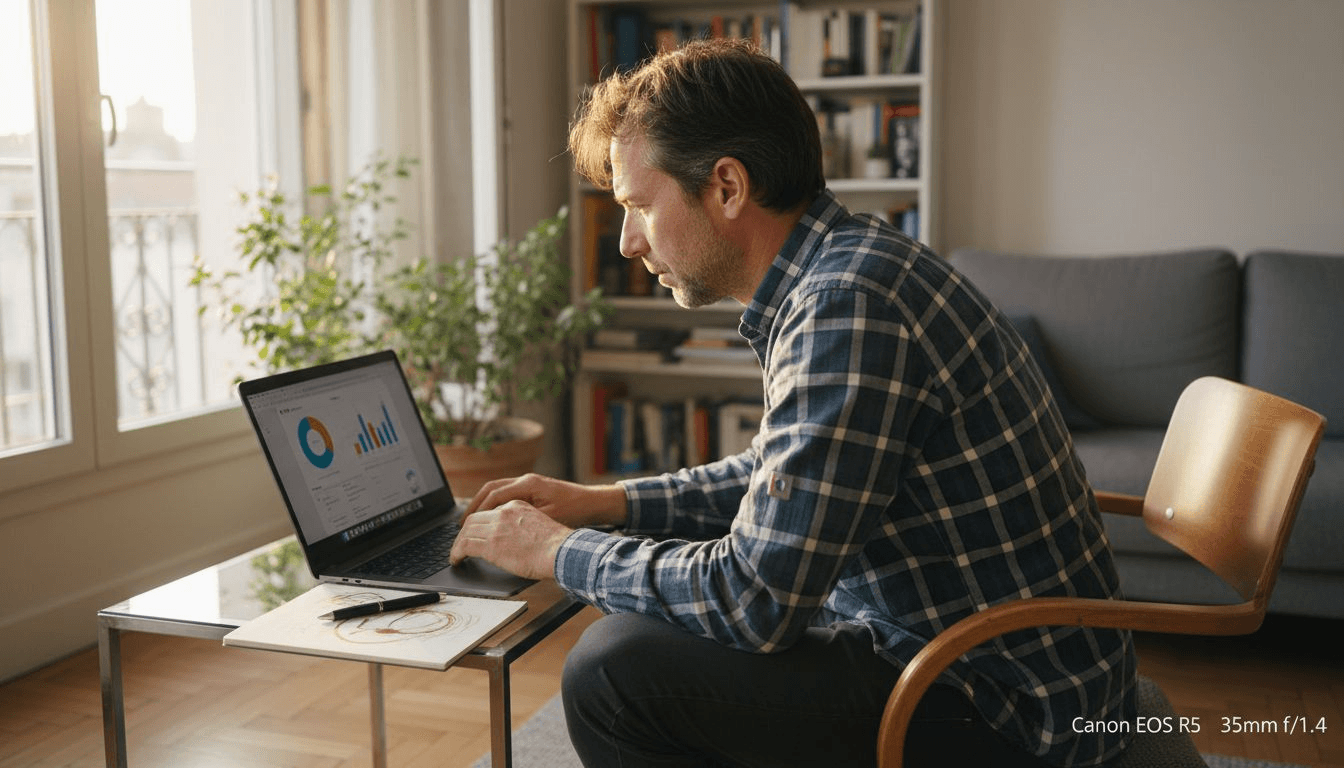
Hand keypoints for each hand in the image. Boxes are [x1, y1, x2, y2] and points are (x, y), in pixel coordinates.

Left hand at [448, 500, 572, 579]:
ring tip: (456, 554)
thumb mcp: (539, 526)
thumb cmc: (557, 546)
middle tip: (460, 543)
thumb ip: (524, 528)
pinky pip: (464, 546)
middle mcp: (504, 513)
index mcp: (517, 506)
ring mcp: (496, 528)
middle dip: (464, 531)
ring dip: (458, 544)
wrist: (561, 551)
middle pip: (473, 518)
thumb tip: (516, 541)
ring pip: (466, 531)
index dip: (479, 523)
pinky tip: (456, 560)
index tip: (475, 532)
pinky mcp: (490, 545)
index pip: (490, 511)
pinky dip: (456, 553)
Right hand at [465, 473, 627, 529]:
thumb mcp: (548, 519)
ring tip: (470, 523)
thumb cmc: (575, 511)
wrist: (594, 503)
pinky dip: (494, 506)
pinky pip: (506, 495)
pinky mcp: (533, 490)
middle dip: (474, 507)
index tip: (465, 526)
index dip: (477, 511)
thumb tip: (497, 528)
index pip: (493, 495)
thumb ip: (522, 520)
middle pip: (490, 489)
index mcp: (527, 484)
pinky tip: (490, 520)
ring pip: (497, 491)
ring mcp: (529, 484)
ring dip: (482, 505)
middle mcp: (525, 480)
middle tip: (461, 525)